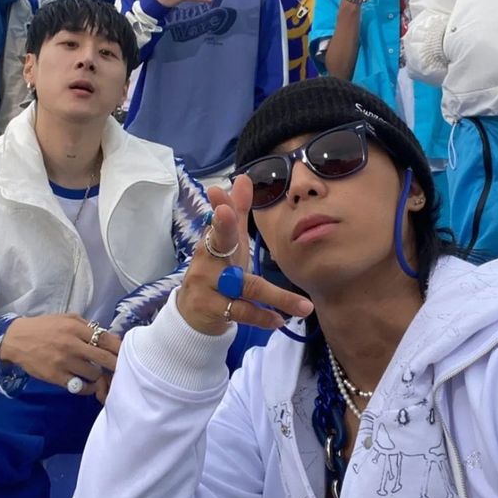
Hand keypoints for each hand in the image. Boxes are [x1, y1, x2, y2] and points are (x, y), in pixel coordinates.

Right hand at [0, 313, 121, 394]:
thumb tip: (109, 337)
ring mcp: (64, 362)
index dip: (119, 348)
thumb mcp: (67, 319)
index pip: (107, 339)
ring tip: (100, 376)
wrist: (17, 340)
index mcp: (76, 328)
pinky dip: (87, 387)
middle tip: (120, 369)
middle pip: (104, 359)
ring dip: (99, 376)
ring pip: (94, 374)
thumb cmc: (45, 327)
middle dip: (116, 365)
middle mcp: (72, 345)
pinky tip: (87, 384)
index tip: (126, 354)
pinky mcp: (56, 377)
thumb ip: (87, 327)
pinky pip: (79, 387)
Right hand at [176, 175, 313, 335]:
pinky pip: (241, 312)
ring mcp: (207, 286)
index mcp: (215, 242)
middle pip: (219, 243)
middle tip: (227, 212)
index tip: (217, 190)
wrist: (193, 312)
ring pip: (245, 287)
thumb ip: (237, 212)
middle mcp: (207, 261)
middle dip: (222, 226)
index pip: (219, 221)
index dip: (220, 207)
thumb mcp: (228, 243)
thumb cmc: (216, 270)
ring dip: (277, 297)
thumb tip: (244, 177)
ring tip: (304, 306)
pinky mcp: (212, 309)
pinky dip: (262, 317)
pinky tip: (280, 320)